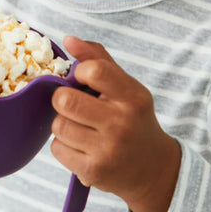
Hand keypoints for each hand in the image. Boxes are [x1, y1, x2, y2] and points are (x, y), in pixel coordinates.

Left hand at [50, 35, 180, 211]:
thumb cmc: (133, 120)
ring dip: (63, 124)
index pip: (94, 71)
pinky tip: (82, 147)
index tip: (82, 79)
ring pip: (58, 125)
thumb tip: (69, 39)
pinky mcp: (93, 172)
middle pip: (65, 100)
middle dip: (62, 99)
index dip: (78, 71)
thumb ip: (98, 59)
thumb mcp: (126, 88)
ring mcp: (107, 151)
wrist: (154, 170)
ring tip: (81, 128)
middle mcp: (122, 124)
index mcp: (133, 97)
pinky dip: (63, 146)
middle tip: (73, 105)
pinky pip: (57, 148)